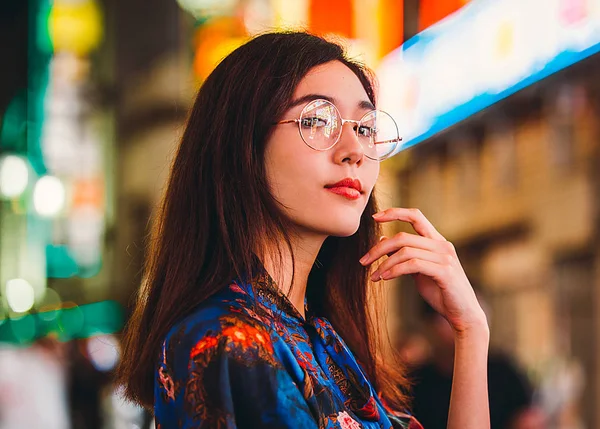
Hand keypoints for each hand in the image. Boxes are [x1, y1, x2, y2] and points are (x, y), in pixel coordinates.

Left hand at [359, 208, 487, 335]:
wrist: (463, 314)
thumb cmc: (440, 291)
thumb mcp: (418, 270)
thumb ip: (404, 254)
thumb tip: (383, 239)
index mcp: (437, 241)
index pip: (416, 216)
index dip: (395, 213)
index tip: (375, 217)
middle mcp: (442, 245)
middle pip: (403, 237)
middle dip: (378, 249)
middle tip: (363, 261)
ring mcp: (445, 257)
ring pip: (405, 251)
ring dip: (384, 264)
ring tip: (374, 276)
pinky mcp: (445, 272)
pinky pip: (413, 265)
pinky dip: (395, 270)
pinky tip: (385, 278)